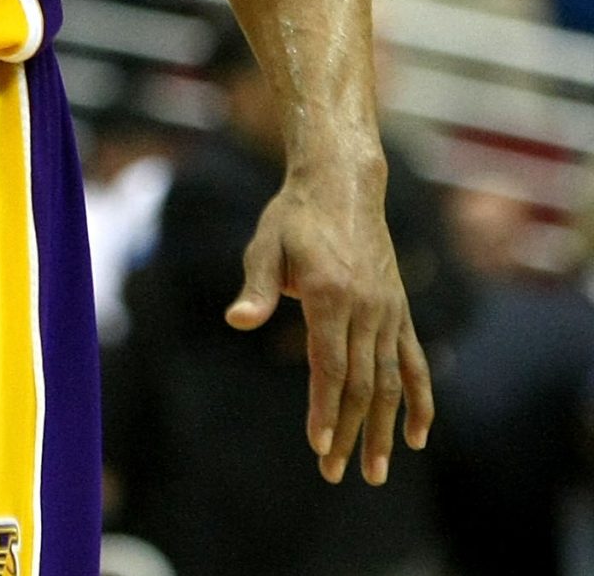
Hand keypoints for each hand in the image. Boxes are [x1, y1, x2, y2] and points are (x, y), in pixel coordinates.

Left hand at [226, 161, 433, 484]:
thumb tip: (238, 320)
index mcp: (331, 296)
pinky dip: (420, 401)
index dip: (325, 409)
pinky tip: (417, 437)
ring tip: (375, 472)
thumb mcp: (265, 244)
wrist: (342, 185)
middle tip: (336, 474)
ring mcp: (389, 312)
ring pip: (391, 382)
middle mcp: (367, 309)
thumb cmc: (293, 216)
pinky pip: (415, 363)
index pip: (330, 366)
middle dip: (348, 432)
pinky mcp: (400, 311)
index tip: (319, 446)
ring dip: (383, 430)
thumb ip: (256, 287)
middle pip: (361, 384)